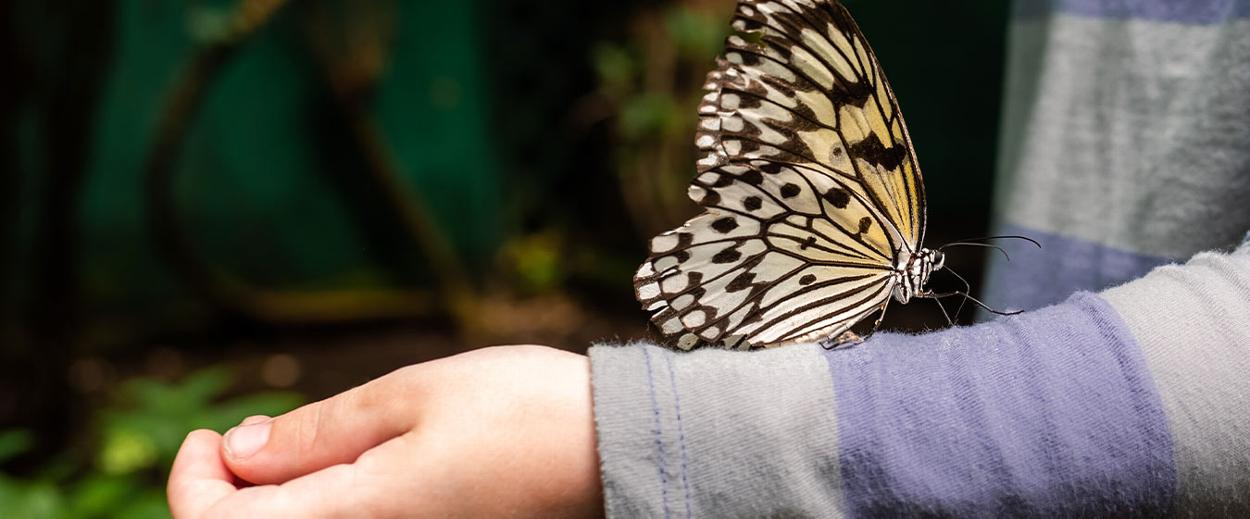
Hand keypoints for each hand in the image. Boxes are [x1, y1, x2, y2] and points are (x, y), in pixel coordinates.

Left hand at [167, 345, 602, 517]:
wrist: (613, 455)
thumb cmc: (523, 414)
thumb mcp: (413, 396)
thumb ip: (317, 432)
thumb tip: (237, 452)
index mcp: (358, 516)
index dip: (189, 484)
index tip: (206, 434)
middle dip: (226, 493)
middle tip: (249, 434)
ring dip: (271, 502)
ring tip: (296, 445)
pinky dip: (320, 508)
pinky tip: (345, 468)